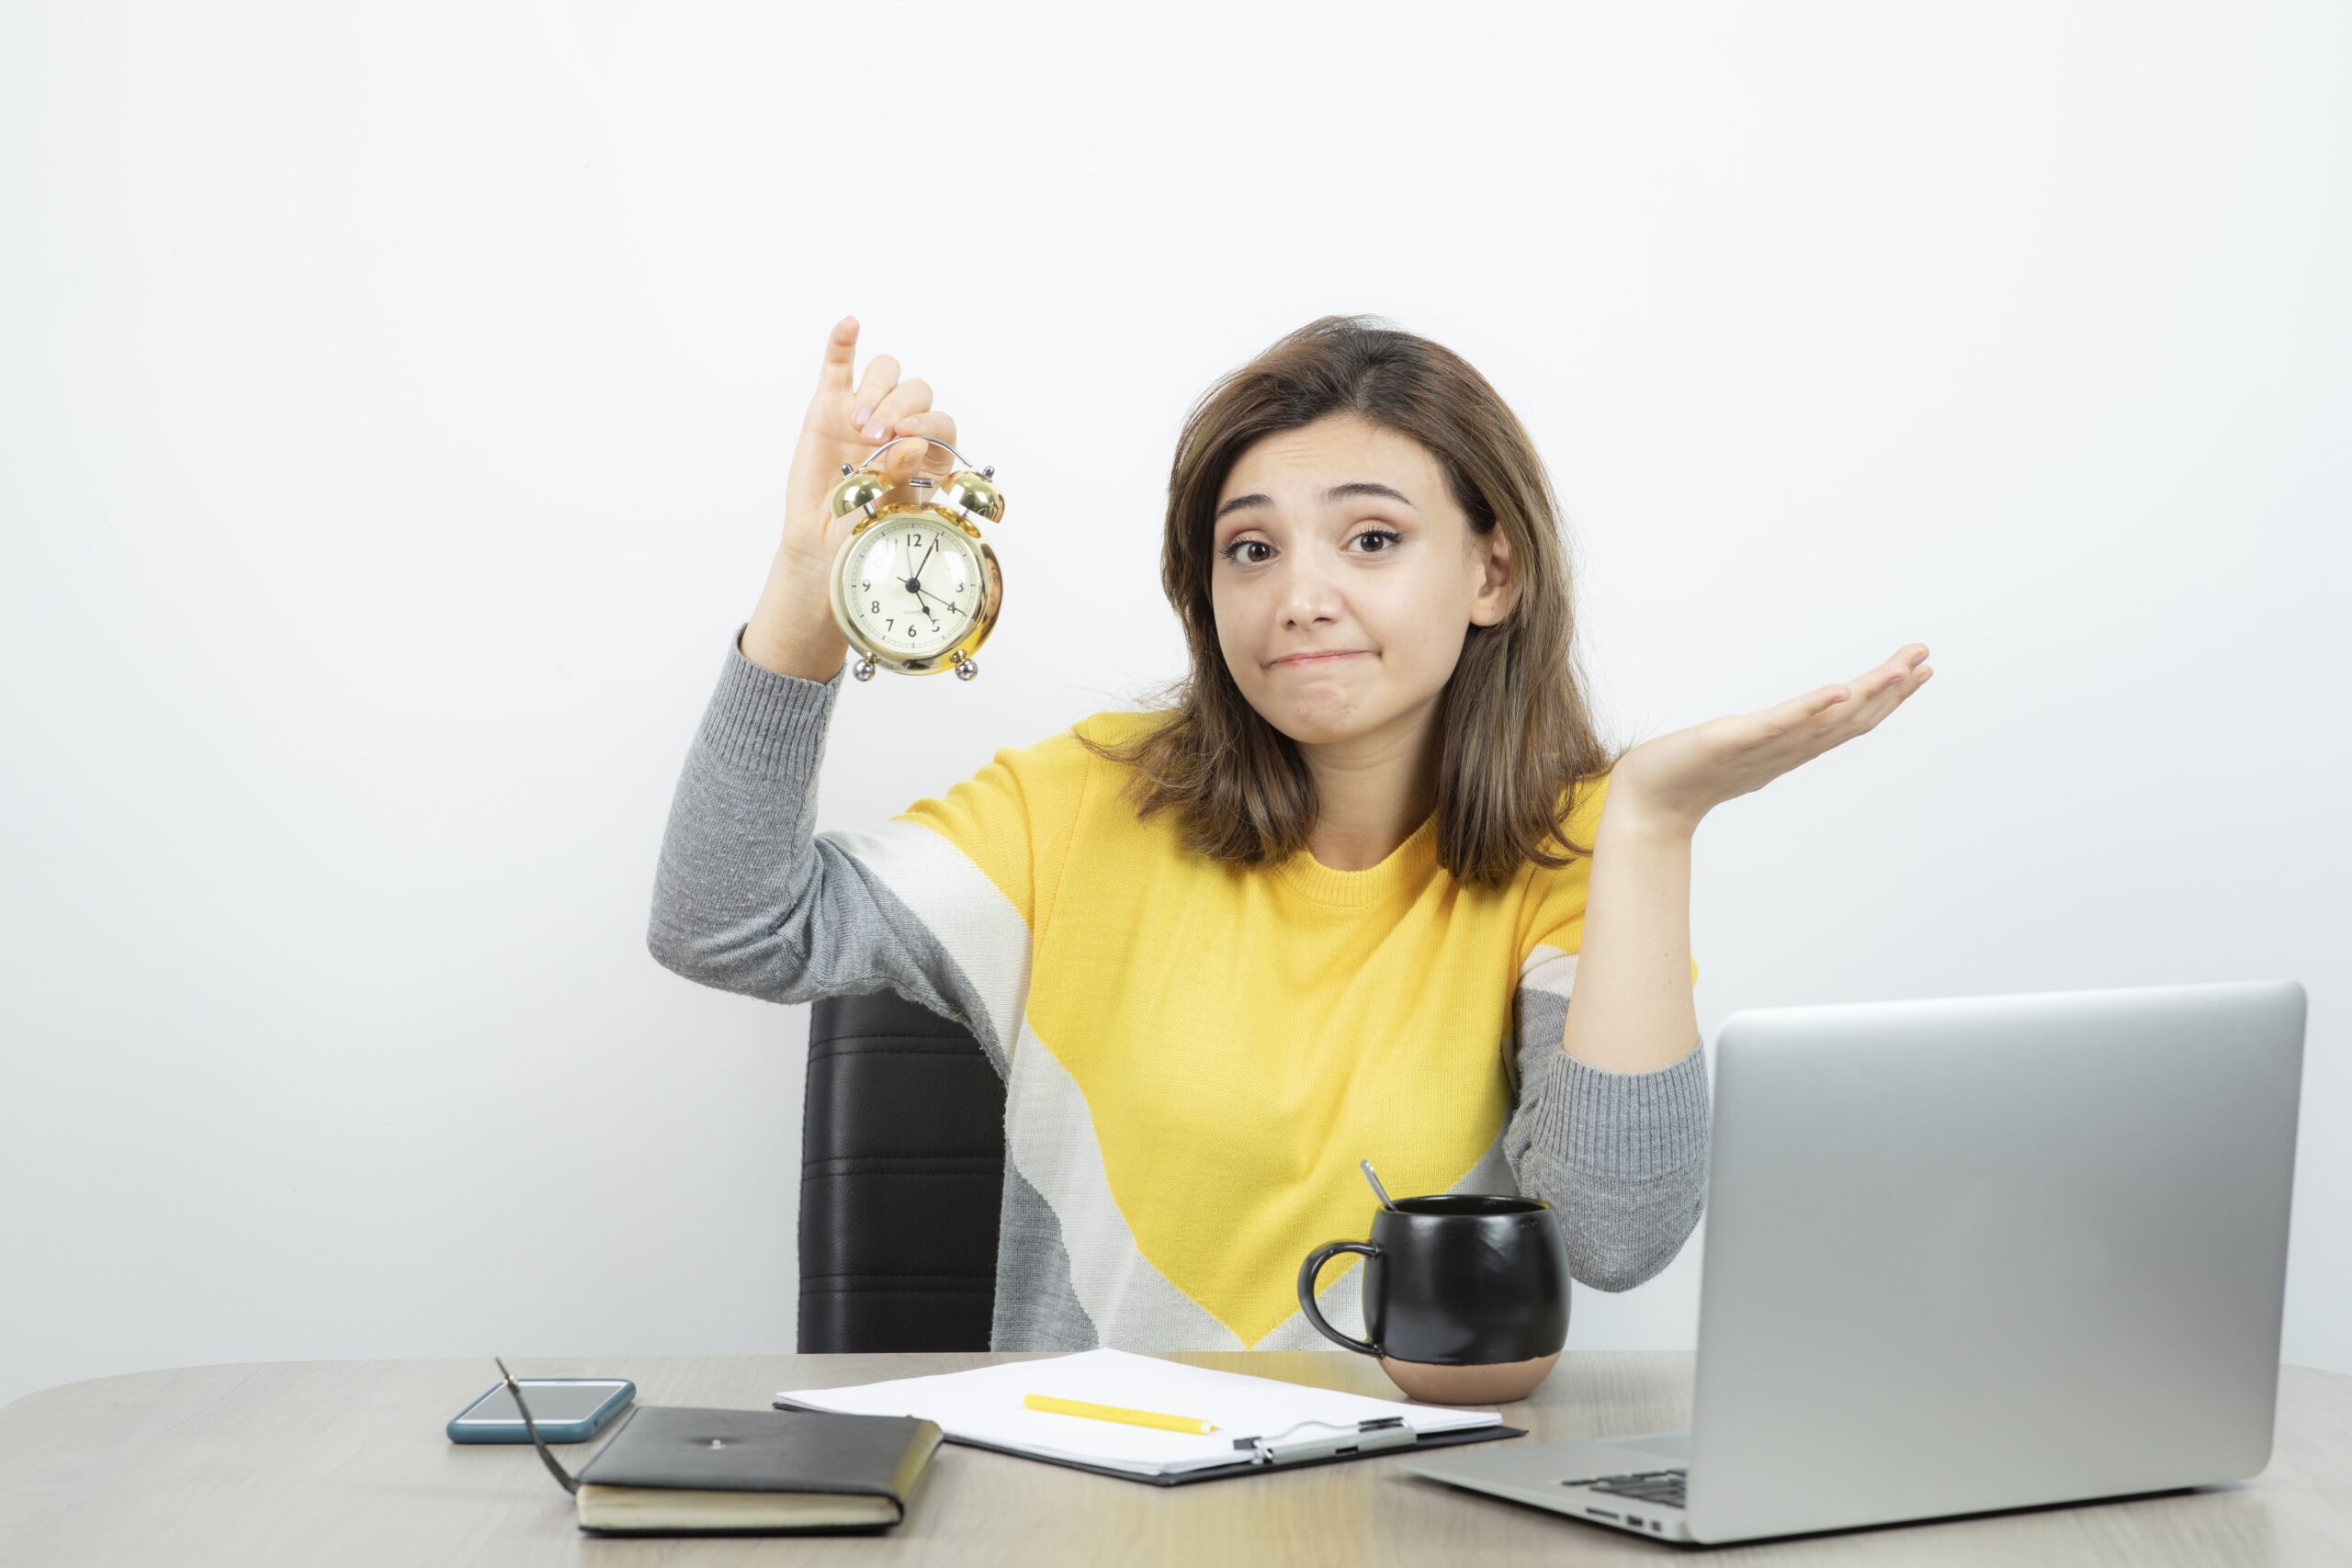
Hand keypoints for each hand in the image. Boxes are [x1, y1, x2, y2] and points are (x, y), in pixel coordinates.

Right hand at [777, 315, 960, 577]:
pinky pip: (840, 364)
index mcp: (927, 452)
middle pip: (915, 391)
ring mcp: (866, 410)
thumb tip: (913, 442)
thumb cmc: (865, 530)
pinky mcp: (831, 404)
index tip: (906, 437)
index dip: (927, 423)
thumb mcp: (886, 510)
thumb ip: (900, 476)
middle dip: (898, 409)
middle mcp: (901, 425)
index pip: (941, 422)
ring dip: (877, 391)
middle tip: (875, 439)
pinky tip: (849, 326)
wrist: (822, 542)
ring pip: (885, 373)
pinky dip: (843, 343)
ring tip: (859, 425)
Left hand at [1607, 643, 1935, 835]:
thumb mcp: (1738, 750)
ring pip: (1825, 721)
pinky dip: (1810, 709)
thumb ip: (1766, 738)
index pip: (1849, 721)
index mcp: (1789, 749)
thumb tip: (1782, 726)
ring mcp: (1762, 748)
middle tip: (1926, 656)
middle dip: (1891, 689)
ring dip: (1866, 694)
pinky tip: (1838, 690)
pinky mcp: (1731, 742)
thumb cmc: (1685, 775)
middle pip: (1850, 719)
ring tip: (1900, 668)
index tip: (1918, 669)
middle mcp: (1784, 750)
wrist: (1646, 802)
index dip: (1887, 698)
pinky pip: (1777, 725)